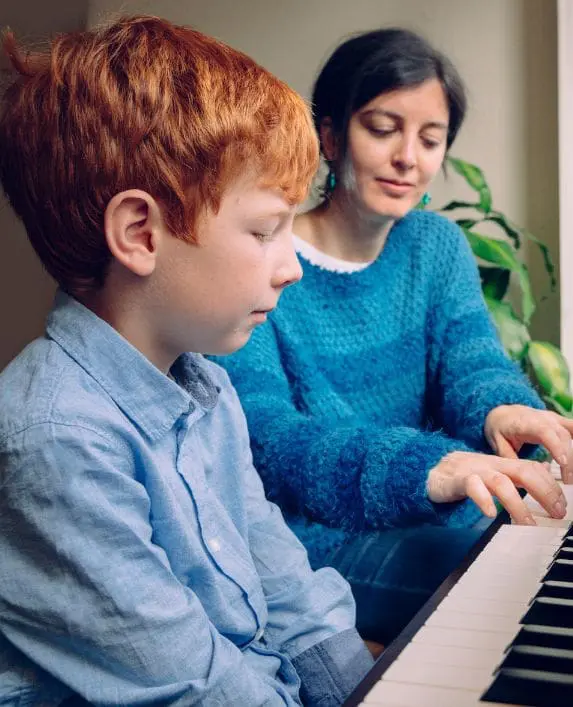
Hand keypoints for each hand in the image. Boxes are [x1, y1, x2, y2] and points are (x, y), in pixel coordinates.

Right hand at [426, 451, 566, 524]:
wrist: (429, 470)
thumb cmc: (464, 477)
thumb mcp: (493, 476)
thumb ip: (516, 480)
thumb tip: (544, 487)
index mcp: (502, 464)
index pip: (533, 467)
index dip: (551, 485)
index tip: (563, 506)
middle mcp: (491, 465)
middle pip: (524, 471)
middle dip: (544, 492)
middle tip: (556, 514)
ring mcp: (474, 471)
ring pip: (500, 482)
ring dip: (517, 504)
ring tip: (527, 524)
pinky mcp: (455, 480)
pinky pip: (471, 486)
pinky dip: (482, 499)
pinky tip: (490, 513)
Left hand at [485, 405, 572, 482]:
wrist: (504, 413)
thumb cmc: (500, 429)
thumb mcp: (498, 443)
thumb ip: (511, 459)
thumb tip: (526, 478)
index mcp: (526, 422)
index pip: (544, 431)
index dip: (555, 445)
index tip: (562, 462)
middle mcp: (543, 418)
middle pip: (562, 435)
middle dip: (569, 459)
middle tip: (568, 481)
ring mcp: (554, 419)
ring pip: (571, 432)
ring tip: (572, 476)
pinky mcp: (561, 422)